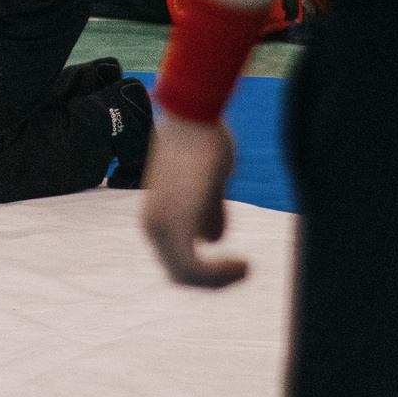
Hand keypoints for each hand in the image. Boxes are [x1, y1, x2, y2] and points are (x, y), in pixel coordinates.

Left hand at [138, 115, 248, 288]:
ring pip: (185, 275)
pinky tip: (243, 265)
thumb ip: (208, 211)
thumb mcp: (208, 185)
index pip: (177, 259)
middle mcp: (152, 226)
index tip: (238, 262)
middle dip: (214, 279)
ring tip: (245, 269)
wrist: (192, 117)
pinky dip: (218, 275)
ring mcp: (159, 227)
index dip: (208, 270)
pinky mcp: (173, 225)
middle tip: (244, 269)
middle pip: (179, 273)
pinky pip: (192, 270)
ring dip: (218, 279)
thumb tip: (212, 238)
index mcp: (157, 216)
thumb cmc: (202, 142)